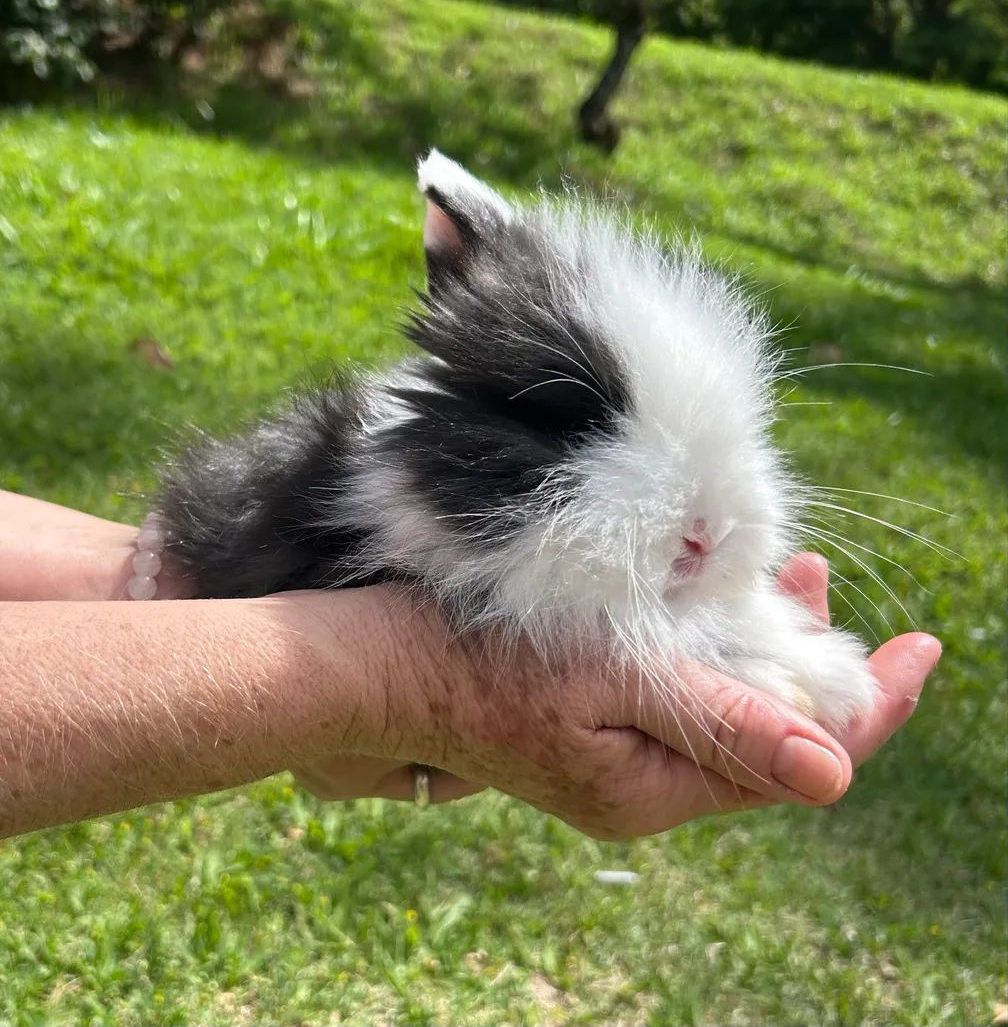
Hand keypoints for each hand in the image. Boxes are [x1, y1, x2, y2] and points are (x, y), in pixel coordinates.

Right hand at [293, 554, 939, 835]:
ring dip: (765, 646)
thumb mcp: (615, 681)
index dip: (868, 707)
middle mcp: (646, 785)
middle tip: (829, 578)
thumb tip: (838, 776)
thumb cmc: (488, 659)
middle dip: (816, 662)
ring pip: (726, 709)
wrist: (381, 662)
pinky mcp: (593, 724)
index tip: (919, 647)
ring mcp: (617, 757)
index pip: (798, 760)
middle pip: (767, 733)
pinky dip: (715, 648)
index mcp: (656, 787)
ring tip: (791, 575)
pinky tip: (717, 601)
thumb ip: (725, 725)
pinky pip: (683, 697)